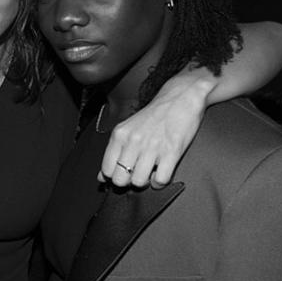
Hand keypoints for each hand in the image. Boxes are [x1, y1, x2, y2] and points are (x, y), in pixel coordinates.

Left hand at [100, 73, 209, 187]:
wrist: (180, 98)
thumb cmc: (154, 116)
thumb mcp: (128, 129)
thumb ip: (114, 153)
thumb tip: (101, 177)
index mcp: (120, 135)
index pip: (107, 170)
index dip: (114, 176)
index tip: (122, 173)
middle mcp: (133, 141)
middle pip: (120, 180)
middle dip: (128, 182)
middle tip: (136, 174)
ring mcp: (152, 147)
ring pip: (139, 182)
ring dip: (145, 182)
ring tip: (150, 172)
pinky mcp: (172, 151)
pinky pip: (160, 180)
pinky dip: (160, 182)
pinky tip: (160, 172)